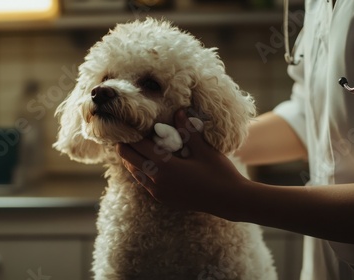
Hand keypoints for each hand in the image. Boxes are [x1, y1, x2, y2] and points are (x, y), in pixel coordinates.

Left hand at [116, 109, 248, 212]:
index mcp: (165, 167)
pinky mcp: (164, 199)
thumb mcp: (203, 149)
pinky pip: (145, 183)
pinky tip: (146, 162)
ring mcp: (159, 192)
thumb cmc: (219, 172)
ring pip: (135, 173)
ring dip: (132, 160)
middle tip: (124, 134)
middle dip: (125, 147)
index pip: (138, 147)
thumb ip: (187, 130)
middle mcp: (158, 181)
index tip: (127, 125)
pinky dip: (141, 171)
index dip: (130, 135)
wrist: (229, 200)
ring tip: (132, 146)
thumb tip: (178, 111)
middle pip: (130, 161)